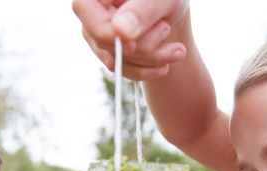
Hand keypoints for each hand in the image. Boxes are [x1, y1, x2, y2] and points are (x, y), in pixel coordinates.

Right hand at [72, 0, 190, 79]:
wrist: (169, 6)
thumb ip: (143, 10)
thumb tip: (120, 31)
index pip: (89, 15)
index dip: (112, 35)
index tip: (138, 41)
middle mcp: (88, 10)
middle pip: (106, 41)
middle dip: (143, 47)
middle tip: (167, 30)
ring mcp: (94, 32)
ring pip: (115, 59)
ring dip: (151, 59)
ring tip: (178, 49)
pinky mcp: (105, 50)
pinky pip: (120, 69)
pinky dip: (146, 70)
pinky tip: (166, 64)